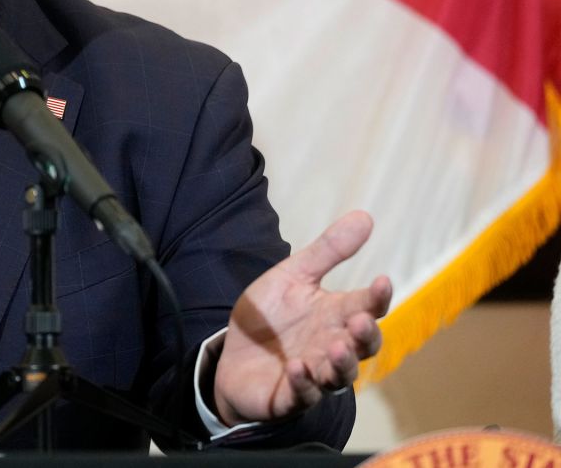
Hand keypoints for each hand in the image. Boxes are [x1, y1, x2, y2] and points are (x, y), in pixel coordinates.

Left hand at [212, 211, 391, 426]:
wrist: (231, 355)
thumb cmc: (270, 317)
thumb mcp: (293, 276)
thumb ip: (328, 251)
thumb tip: (366, 216)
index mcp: (335, 316)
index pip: (366, 307)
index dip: (377, 296)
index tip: (382, 280)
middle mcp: (331, 347)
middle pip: (361, 347)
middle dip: (364, 336)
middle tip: (359, 320)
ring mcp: (313, 374)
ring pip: (339, 376)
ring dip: (341, 364)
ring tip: (335, 347)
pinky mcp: (289, 396)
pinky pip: (302, 395)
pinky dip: (303, 384)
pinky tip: (298, 368)